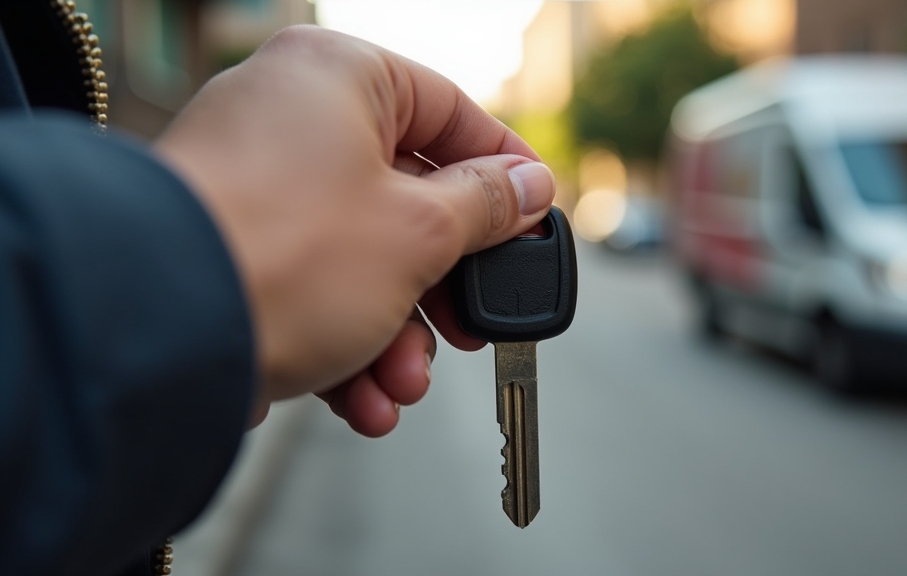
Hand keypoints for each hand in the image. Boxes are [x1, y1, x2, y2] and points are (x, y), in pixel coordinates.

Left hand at [154, 26, 555, 435]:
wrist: (157, 335)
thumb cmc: (282, 255)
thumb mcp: (418, 230)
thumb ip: (487, 207)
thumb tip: (530, 188)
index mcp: (337, 78)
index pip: (448, 110)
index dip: (503, 170)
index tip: (534, 216)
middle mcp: (288, 121)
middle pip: (404, 199)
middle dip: (441, 284)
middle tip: (470, 324)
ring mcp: (253, 189)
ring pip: (360, 258)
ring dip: (396, 334)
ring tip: (402, 383)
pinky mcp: (231, 254)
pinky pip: (311, 290)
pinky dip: (344, 346)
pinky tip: (364, 399)